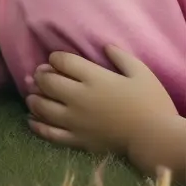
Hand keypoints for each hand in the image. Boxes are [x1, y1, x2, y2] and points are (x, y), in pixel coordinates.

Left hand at [25, 46, 178, 156]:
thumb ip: (120, 56)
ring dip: (33, 99)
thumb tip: (105, 46)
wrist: (154, 138)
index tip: (56, 60)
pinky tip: (31, 121)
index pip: (62, 61)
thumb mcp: (140, 72)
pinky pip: (49, 133)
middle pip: (47, 82)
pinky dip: (36, 126)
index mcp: (93, 78)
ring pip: (42, 107)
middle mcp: (78, 97)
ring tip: (32, 96)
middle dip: (40, 76)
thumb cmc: (151, 103)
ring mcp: (75, 120)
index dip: (54, 58)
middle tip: (40, 75)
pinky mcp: (77, 140)